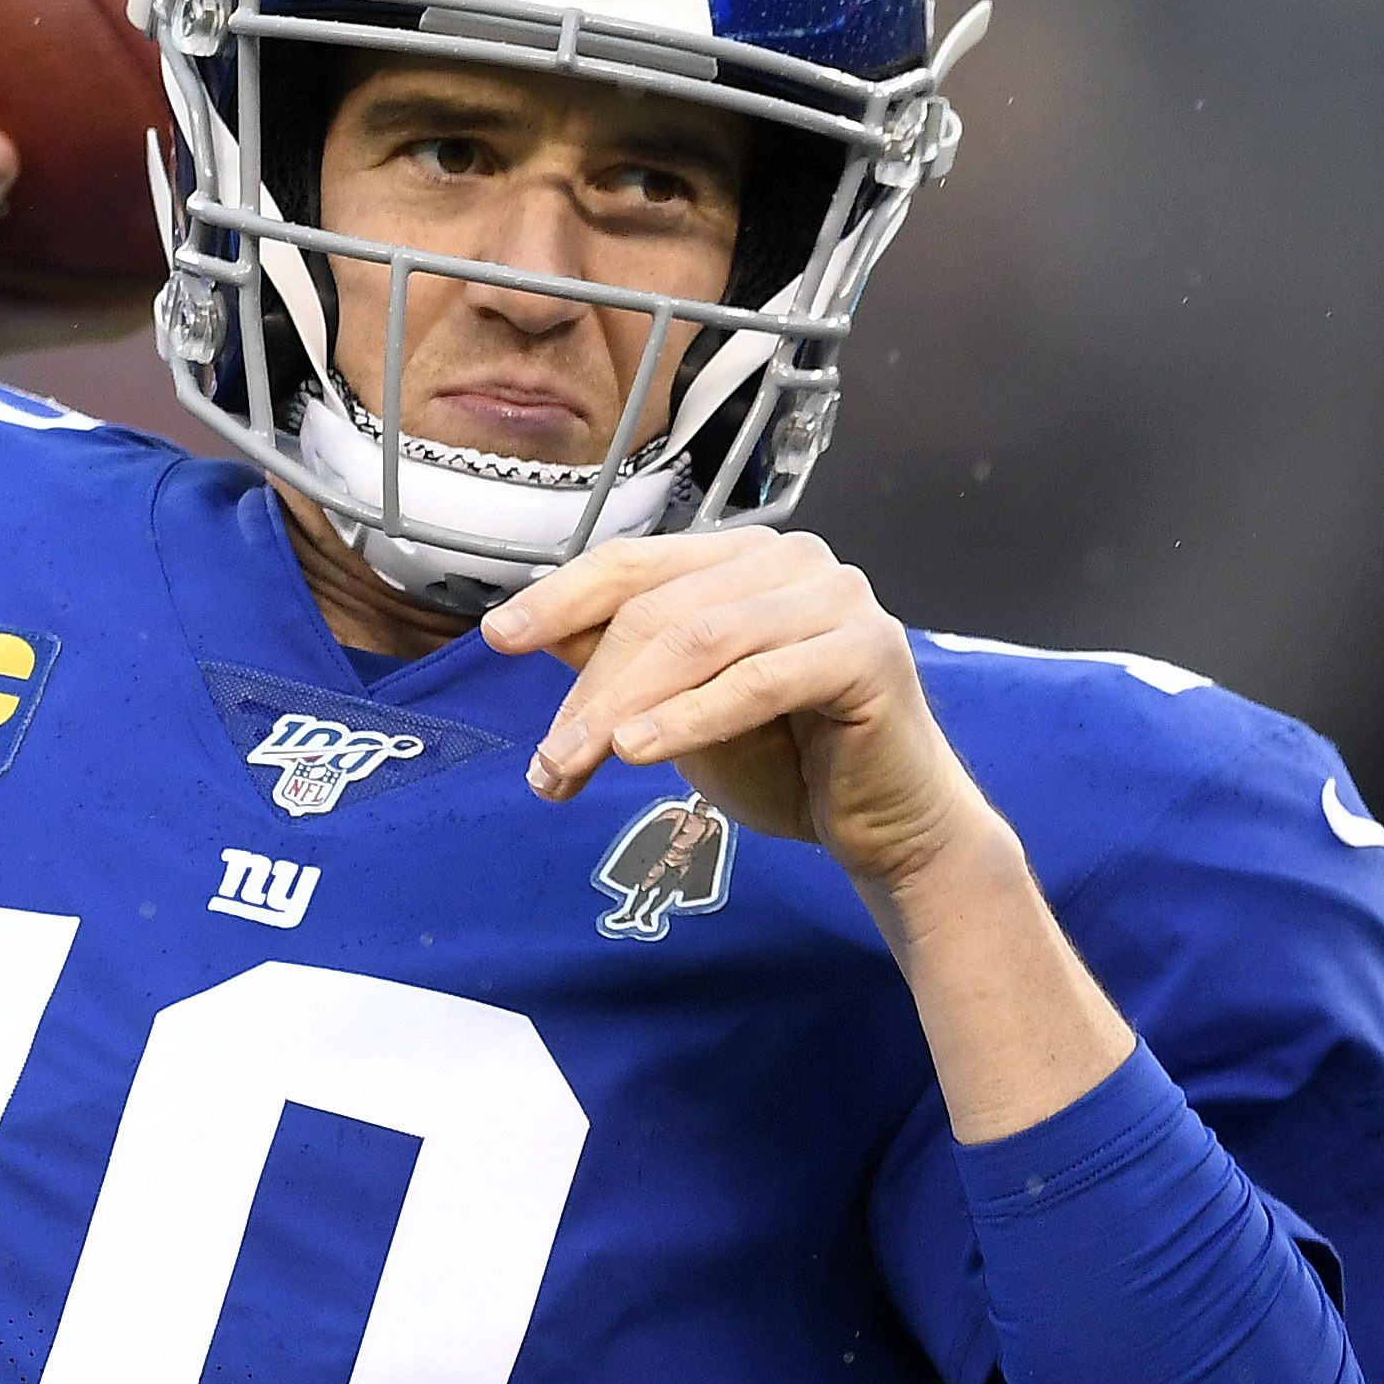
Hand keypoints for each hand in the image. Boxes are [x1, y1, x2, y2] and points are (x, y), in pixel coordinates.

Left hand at [484, 528, 995, 898]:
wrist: (886, 826)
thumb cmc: (788, 762)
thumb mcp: (681, 710)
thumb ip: (624, 664)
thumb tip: (537, 631)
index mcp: (741, 558)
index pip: (634, 564)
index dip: (561, 598)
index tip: (497, 638)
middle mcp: (791, 560)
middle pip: (658, 610)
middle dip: (591, 690)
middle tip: (549, 764)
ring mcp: (836, 598)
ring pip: (699, 641)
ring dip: (623, 708)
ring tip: (574, 767)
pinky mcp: (868, 651)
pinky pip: (757, 681)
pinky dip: (690, 718)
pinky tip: (638, 752)